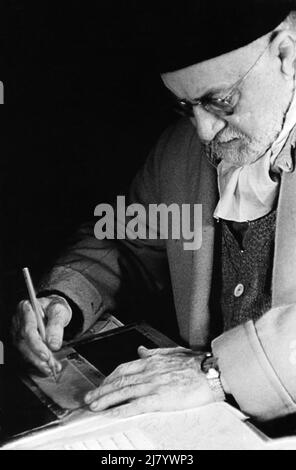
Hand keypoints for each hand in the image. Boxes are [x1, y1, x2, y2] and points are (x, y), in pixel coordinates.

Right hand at [12, 295, 71, 375]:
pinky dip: (37, 363)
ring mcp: (17, 332)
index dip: (36, 344)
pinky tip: (47, 368)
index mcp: (26, 309)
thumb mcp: (59, 311)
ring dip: (37, 362)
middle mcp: (18, 321)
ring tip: (51, 369)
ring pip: (23, 351)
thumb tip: (53, 345)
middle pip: (23, 342)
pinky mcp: (20, 342)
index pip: (28, 329)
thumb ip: (56, 326)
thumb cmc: (54, 308)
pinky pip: (26, 354)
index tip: (46, 355)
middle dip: (36, 356)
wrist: (52, 310)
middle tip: (49, 365)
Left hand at [84, 346, 216, 418]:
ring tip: (93, 406)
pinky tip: (112, 413)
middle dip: (101, 390)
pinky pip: (136, 405)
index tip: (102, 384)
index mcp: (151, 361)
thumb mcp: (172, 352)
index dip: (109, 377)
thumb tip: (141, 351)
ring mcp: (152, 385)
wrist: (211, 371)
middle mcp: (148, 371)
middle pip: (118, 380)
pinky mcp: (160, 398)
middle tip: (89, 398)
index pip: (123, 368)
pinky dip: (122, 409)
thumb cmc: (196, 363)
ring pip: (123, 392)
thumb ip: (154, 353)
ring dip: (105, 399)